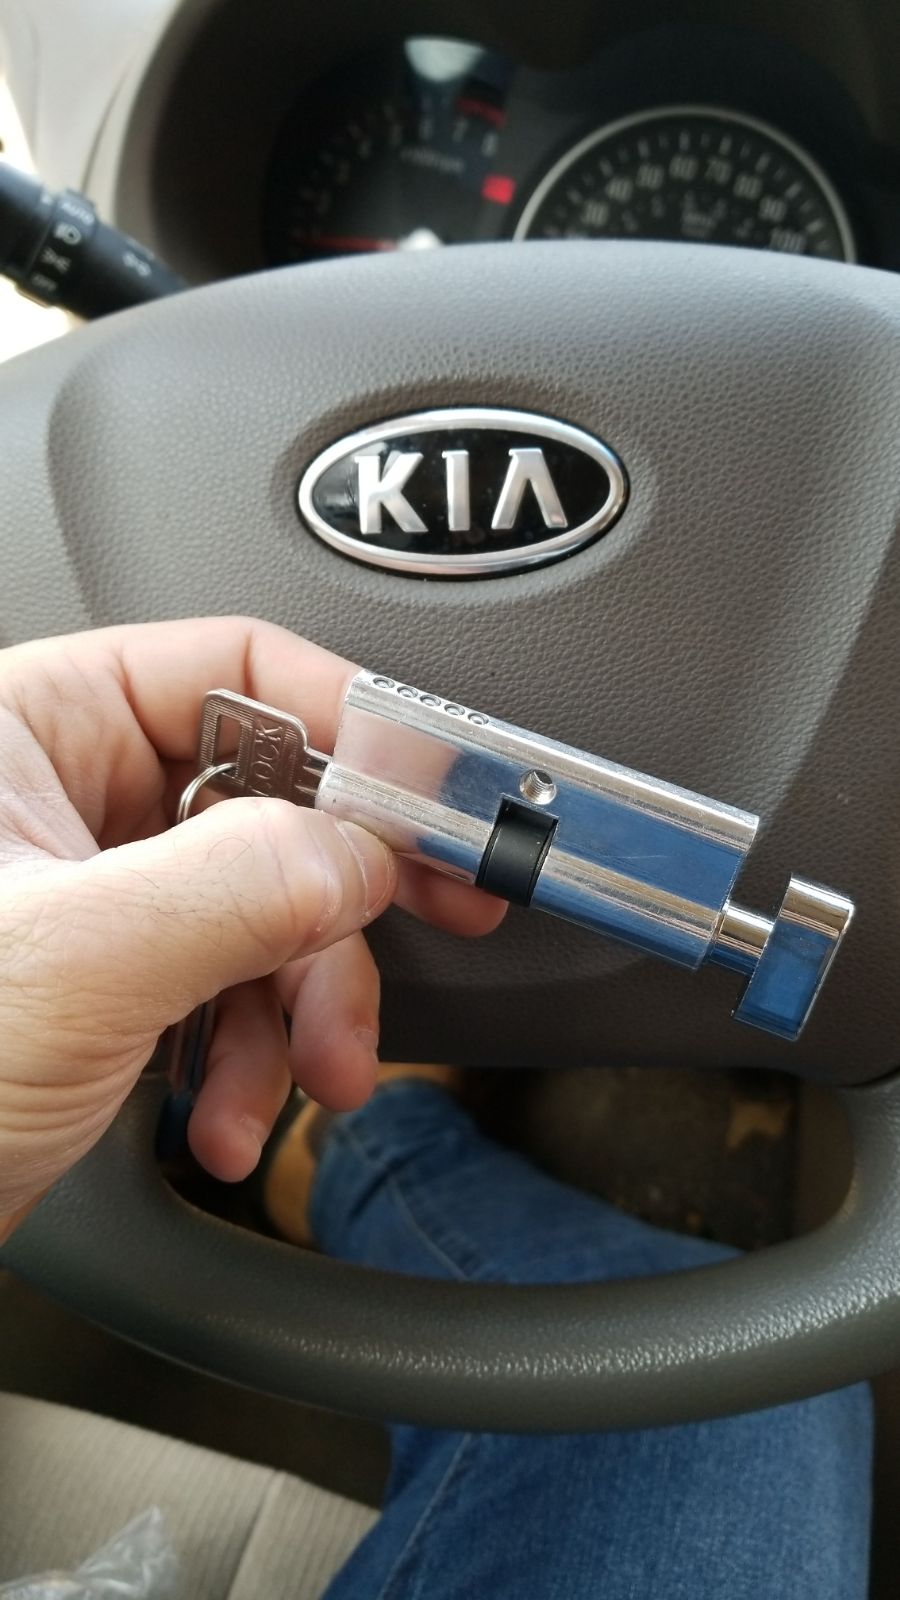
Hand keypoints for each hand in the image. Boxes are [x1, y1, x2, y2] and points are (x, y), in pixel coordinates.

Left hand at [0, 618, 503, 1237]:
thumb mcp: (72, 963)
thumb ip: (237, 886)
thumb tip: (364, 850)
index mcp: (26, 726)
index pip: (230, 668)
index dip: (347, 724)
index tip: (429, 794)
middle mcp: (60, 794)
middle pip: (268, 797)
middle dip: (339, 898)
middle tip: (441, 914)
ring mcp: (90, 891)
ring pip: (263, 906)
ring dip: (302, 1006)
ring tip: (306, 1080)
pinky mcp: (108, 977)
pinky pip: (228, 984)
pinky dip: (251, 1056)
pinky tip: (226, 1118)